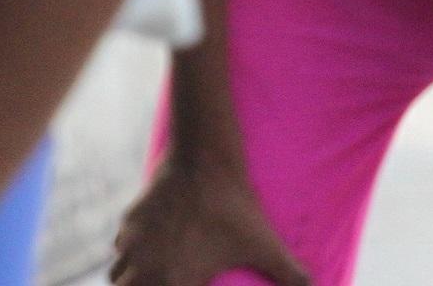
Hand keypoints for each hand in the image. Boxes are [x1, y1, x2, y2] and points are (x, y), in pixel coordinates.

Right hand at [110, 156, 309, 285]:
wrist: (206, 158)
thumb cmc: (236, 205)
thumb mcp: (263, 242)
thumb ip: (288, 270)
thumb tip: (315, 284)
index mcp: (175, 282)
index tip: (188, 282)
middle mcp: (145, 269)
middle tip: (164, 279)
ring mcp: (131, 245)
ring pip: (117, 274)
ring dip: (130, 277)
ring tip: (151, 272)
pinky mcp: (127, 222)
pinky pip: (120, 246)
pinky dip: (129, 250)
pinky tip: (149, 243)